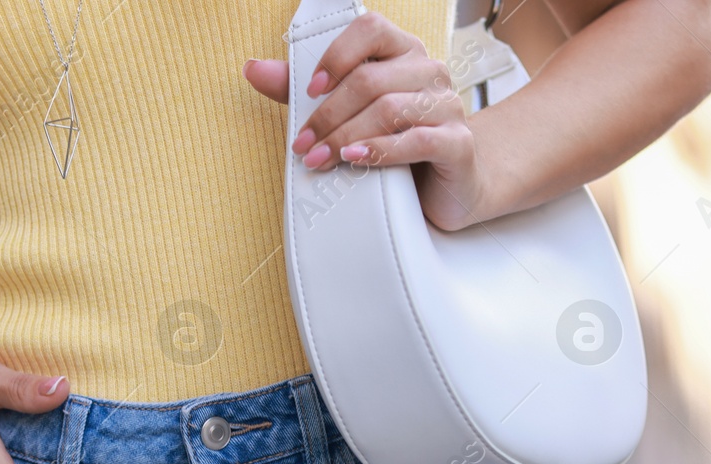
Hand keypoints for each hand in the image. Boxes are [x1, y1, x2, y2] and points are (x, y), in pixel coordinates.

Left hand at [243, 12, 486, 231]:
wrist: (450, 187)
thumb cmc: (397, 146)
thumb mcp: (349, 116)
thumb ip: (304, 93)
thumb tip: (253, 69)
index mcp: (404, 53)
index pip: (371, 29)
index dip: (336, 55)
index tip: (310, 89)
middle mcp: (430, 72)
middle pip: (371, 80)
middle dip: (327, 114)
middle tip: (302, 144)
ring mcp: (448, 106)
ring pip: (389, 109)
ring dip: (345, 136)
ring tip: (319, 159)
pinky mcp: (458, 144)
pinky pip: (416, 140)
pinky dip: (379, 150)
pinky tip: (355, 159)